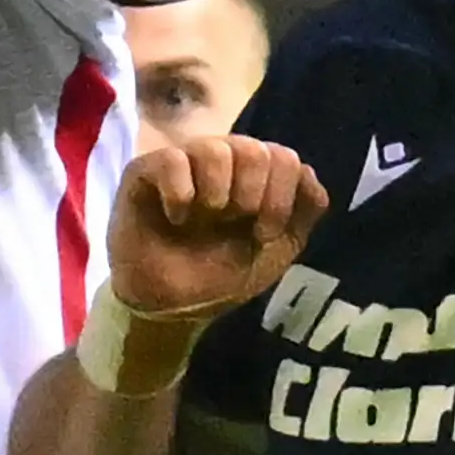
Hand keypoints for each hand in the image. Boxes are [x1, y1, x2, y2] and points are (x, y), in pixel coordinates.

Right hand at [109, 136, 327, 317]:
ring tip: (204, 219)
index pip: (284, 158)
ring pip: (216, 149)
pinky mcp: (145, 170)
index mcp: (255, 175)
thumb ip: (303, 213)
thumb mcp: (276, 251)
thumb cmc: (221, 274)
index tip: (264, 233)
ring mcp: (184, 161)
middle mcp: (222, 160)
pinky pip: (172, 160)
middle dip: (253, 196)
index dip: (282, 197)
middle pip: (255, 150)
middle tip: (234, 224)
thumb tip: (309, 176)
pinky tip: (175, 218)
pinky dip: (179, 194)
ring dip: (218, 193)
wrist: (171, 305)